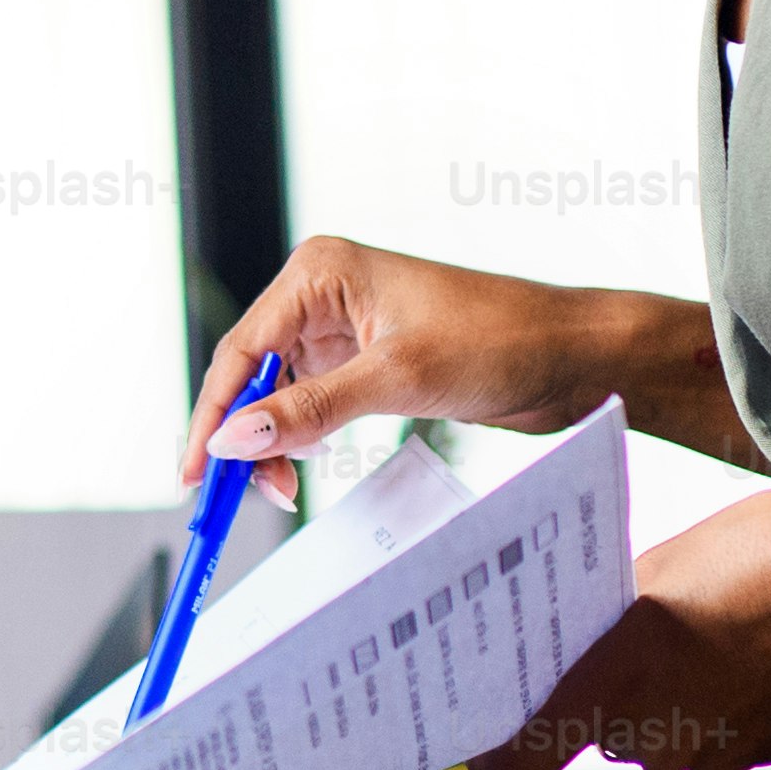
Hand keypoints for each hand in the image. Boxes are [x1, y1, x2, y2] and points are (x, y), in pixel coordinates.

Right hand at [185, 232, 612, 507]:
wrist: (575, 355)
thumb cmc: (502, 340)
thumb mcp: (398, 379)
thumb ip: (309, 410)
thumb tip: (233, 440)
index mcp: (320, 271)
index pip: (243, 349)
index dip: (214, 415)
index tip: (195, 473)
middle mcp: (323, 292)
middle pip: (252, 372)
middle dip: (241, 435)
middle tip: (232, 498)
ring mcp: (344, 327)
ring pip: (277, 392)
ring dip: (270, 443)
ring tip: (278, 491)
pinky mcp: (366, 359)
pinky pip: (310, 401)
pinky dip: (300, 438)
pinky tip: (300, 469)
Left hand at [477, 477, 770, 769]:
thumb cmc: (757, 549)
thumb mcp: (658, 567)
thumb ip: (602, 622)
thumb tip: (568, 649)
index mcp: (613, 681)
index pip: (520, 764)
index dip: (498, 752)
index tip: (488, 732)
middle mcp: (657, 734)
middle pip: (597, 735)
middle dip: (602, 694)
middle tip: (622, 637)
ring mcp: (712, 750)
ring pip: (655, 738)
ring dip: (661, 699)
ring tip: (694, 632)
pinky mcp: (760, 750)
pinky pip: (709, 738)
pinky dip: (711, 704)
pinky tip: (738, 649)